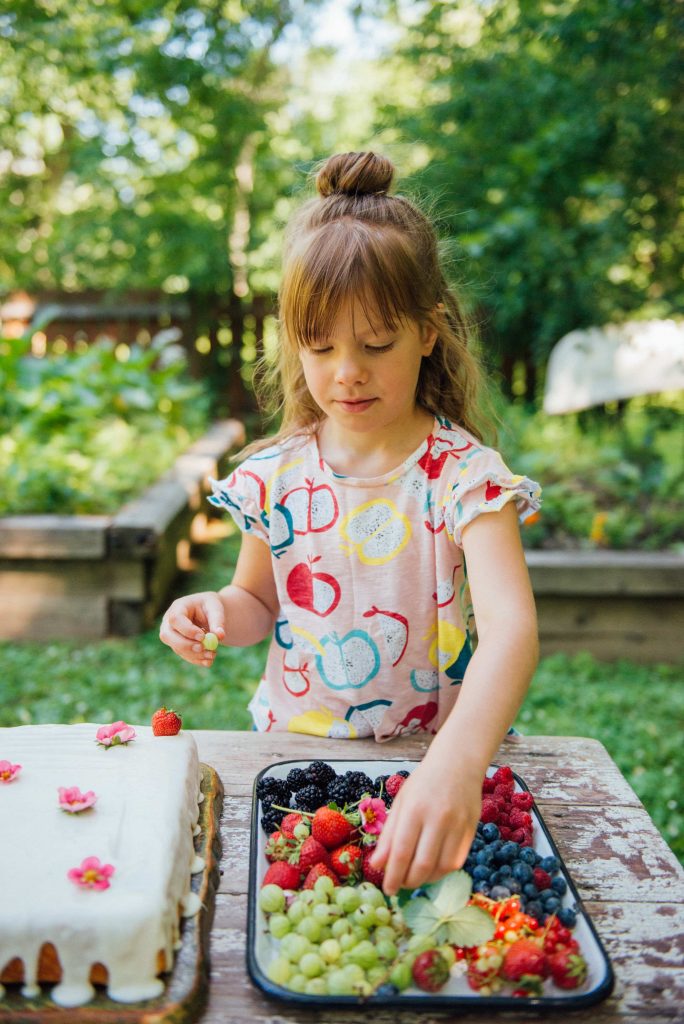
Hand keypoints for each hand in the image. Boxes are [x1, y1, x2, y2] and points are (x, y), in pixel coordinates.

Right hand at [159, 591, 225, 667]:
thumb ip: (218, 621)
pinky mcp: (176, 646)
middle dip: (186, 645)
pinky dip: (197, 659)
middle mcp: (168, 622)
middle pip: (167, 636)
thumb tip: (220, 636)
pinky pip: (184, 655)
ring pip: (177, 649)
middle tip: (203, 649)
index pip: (176, 619)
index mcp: (178, 607)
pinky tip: (209, 659)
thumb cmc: (210, 607)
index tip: (202, 637)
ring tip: (213, 653)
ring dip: (196, 654)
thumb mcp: (216, 609)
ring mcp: (170, 635)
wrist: (208, 613)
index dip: (187, 630)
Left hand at [370, 755, 482, 895]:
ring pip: (442, 867)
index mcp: (415, 809)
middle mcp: (438, 818)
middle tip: (399, 887)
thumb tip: (376, 865)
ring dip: (425, 880)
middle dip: (408, 882)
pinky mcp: (471, 830)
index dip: (393, 875)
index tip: (387, 890)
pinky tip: (431, 870)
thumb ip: (389, 835)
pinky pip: (457, 862)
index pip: (402, 851)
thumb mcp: (400, 802)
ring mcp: (457, 825)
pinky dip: (442, 872)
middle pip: (422, 864)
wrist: (457, 763)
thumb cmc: (424, 782)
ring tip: (413, 879)